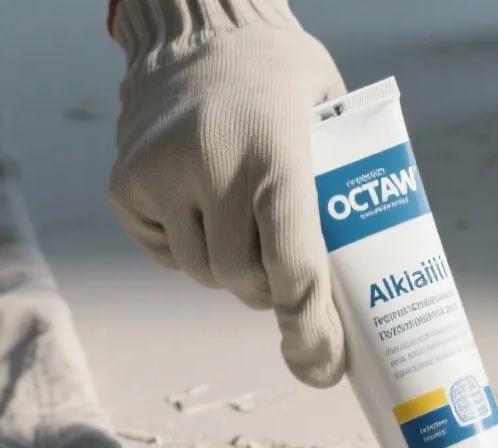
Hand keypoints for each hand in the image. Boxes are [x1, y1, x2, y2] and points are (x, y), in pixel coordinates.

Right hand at [108, 0, 348, 386]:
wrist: (201, 31)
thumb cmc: (284, 84)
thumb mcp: (331, 122)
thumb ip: (345, 197)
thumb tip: (370, 298)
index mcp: (279, 155)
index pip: (295, 269)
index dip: (311, 330)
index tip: (324, 364)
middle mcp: (215, 166)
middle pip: (246, 283)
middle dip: (269, 291)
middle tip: (284, 270)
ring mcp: (163, 175)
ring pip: (203, 274)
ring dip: (229, 270)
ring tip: (243, 222)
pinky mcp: (127, 185)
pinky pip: (164, 252)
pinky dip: (188, 246)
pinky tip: (202, 204)